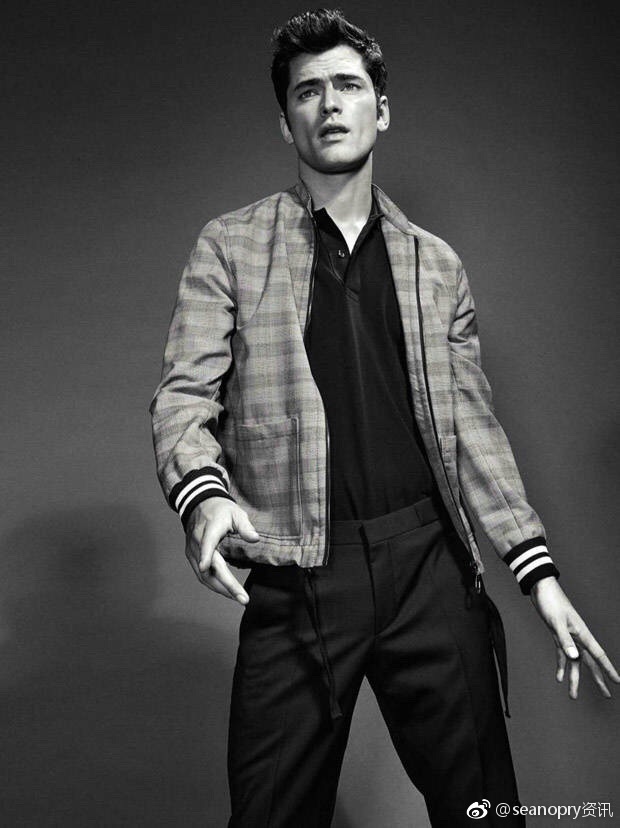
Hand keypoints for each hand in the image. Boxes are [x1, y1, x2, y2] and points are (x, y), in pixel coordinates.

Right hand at [185, 497, 259, 604]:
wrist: (200, 504)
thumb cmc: (221, 510)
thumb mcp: (236, 512)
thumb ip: (245, 526)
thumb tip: (255, 538)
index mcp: (208, 529)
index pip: (207, 544)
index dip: (206, 556)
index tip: (206, 567)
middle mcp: (197, 542)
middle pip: (208, 567)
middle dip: (225, 584)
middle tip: (243, 598)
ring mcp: (192, 550)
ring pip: (203, 575)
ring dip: (220, 589)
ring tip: (238, 597)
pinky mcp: (192, 556)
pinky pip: (201, 575)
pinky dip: (214, 584)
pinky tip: (227, 590)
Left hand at [529, 576, 619, 698]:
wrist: (541, 588)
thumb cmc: (551, 601)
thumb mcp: (556, 622)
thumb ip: (565, 640)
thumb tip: (574, 657)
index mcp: (582, 634)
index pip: (598, 655)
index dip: (608, 669)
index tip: (617, 682)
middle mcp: (578, 638)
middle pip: (590, 663)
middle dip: (598, 680)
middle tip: (606, 696)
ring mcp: (568, 637)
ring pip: (575, 662)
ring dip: (574, 679)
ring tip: (573, 696)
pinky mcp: (558, 635)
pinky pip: (562, 655)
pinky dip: (561, 666)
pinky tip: (559, 678)